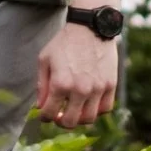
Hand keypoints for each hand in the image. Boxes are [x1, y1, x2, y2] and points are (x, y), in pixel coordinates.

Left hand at [36, 0, 127, 127]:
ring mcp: (97, 89)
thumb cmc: (64, 43)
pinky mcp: (110, 85)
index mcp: (60, 84)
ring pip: (88, 119)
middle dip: (60, 122)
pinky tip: (89, 104)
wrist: (90, 28)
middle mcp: (80, 89)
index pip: (49, 114)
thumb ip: (41, 85)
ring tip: (74, 111)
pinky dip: (96, 111)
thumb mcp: (45, 60)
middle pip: (69, 122)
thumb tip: (40, 106)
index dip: (44, 117)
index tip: (44, 114)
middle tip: (58, 115)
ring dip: (79, 119)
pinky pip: (105, 109)